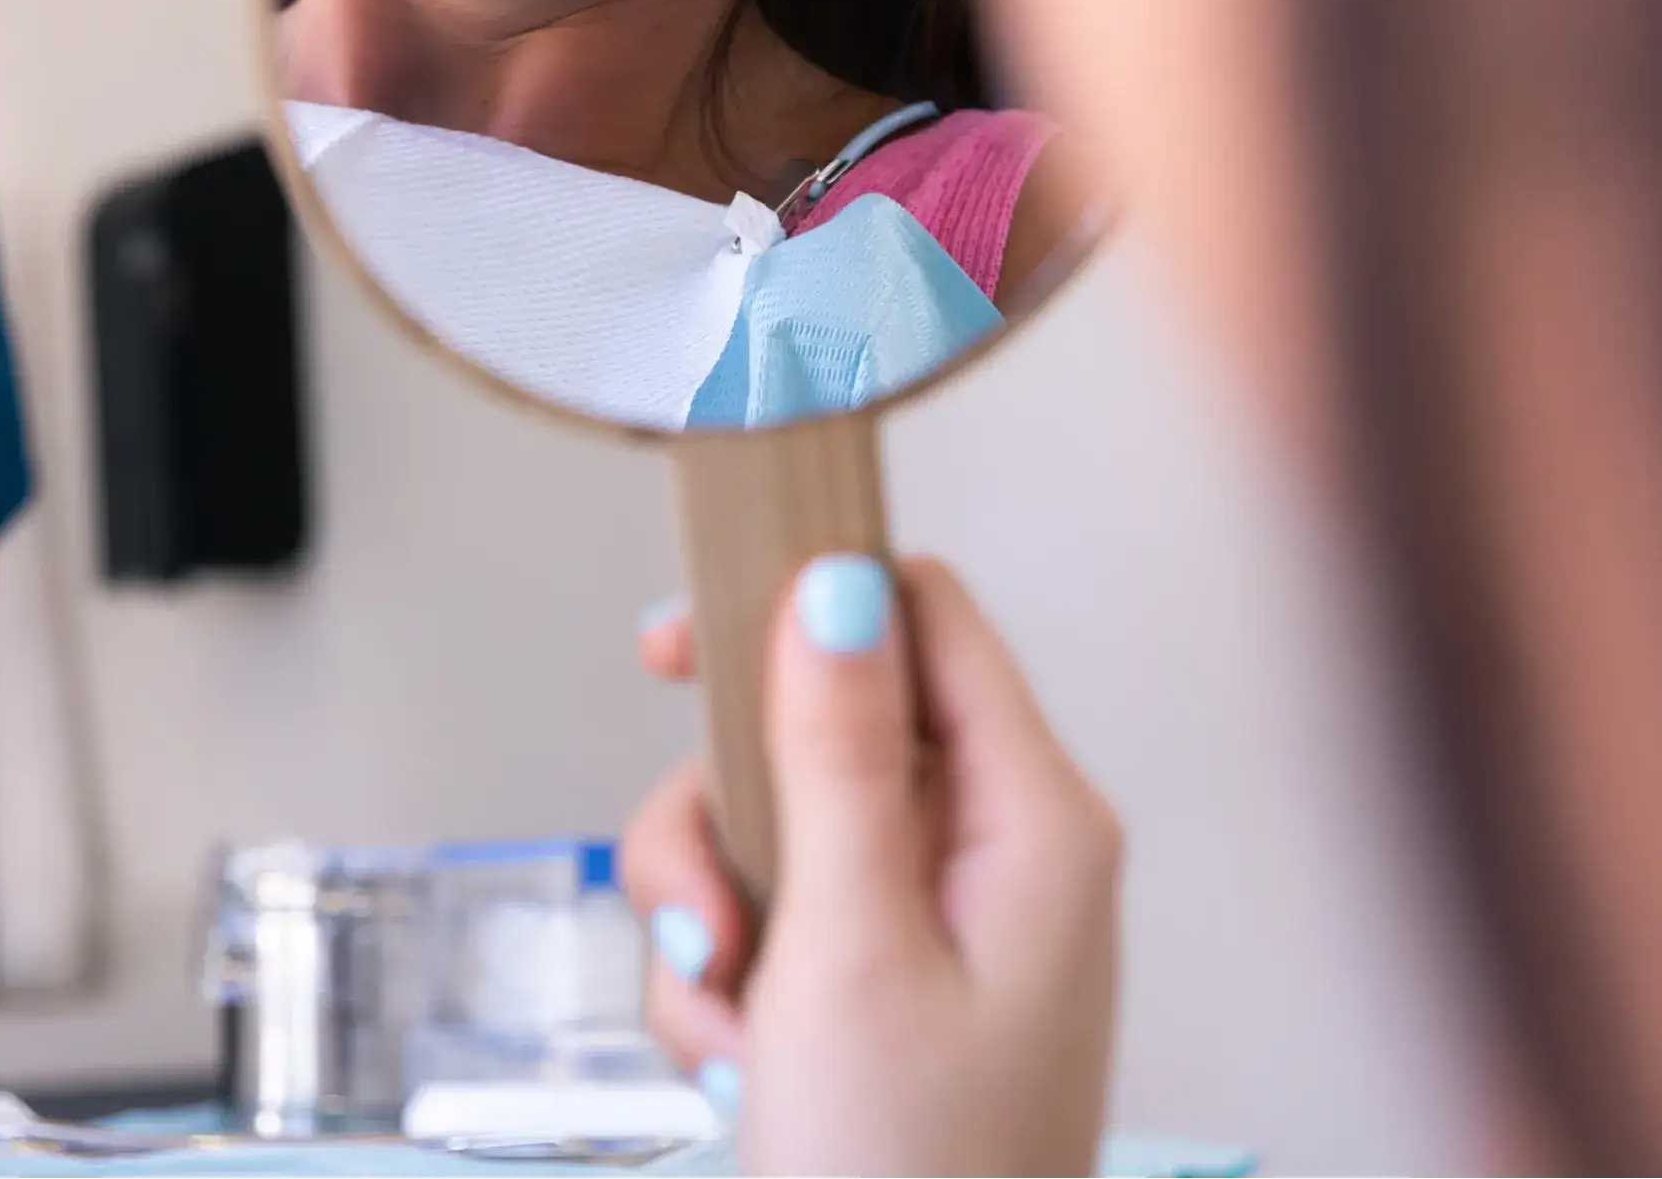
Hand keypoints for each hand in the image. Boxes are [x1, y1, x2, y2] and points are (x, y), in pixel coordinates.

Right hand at [621, 556, 1122, 1174]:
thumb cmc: (911, 1177)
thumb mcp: (849, 949)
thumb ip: (836, 759)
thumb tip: (835, 586)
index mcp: (1032, 821)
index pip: (920, 617)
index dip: (792, 603)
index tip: (673, 649)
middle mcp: (997, 851)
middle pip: (815, 725)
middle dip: (720, 819)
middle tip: (700, 919)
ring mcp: (942, 917)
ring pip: (770, 822)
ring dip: (708, 914)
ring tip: (726, 1024)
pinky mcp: (887, 975)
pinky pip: (769, 910)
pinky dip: (723, 978)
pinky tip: (739, 1061)